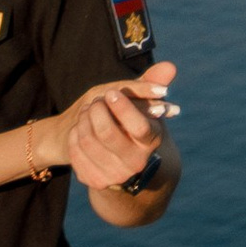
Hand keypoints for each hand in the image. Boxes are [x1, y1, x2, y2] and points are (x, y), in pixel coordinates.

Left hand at [54, 62, 177, 193]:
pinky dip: (75, 134)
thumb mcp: (139, 104)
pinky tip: (81, 129)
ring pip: (87, 140)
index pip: (139, 127)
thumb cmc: (128, 122)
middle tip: (96, 101)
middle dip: (96, 110)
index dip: (123, 108)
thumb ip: (150, 85)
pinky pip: (75, 151)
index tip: (111, 93)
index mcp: (150, 141)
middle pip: (107, 132)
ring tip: (88, 111)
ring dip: (84, 119)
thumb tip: (170, 66)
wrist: (114, 157)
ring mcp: (115, 174)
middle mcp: (135, 162)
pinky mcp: (94, 180)